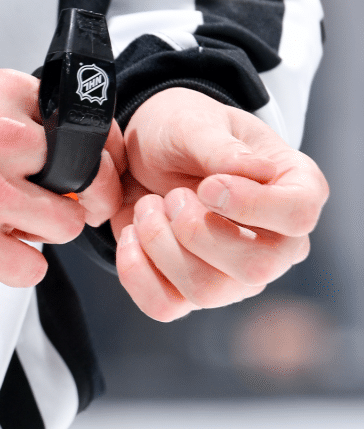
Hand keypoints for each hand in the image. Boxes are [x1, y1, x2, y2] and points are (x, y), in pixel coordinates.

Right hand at [0, 69, 122, 287]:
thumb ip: (9, 120)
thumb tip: (60, 151)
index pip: (83, 128)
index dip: (86, 157)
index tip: (79, 171)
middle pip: (83, 179)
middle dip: (64, 197)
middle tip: (37, 202)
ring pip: (66, 225)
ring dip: (40, 233)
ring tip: (4, 226)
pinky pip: (32, 268)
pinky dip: (14, 266)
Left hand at [112, 88, 328, 320]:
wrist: (140, 155)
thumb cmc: (181, 133)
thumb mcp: (195, 124)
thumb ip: (221, 148)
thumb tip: (256, 172)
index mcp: (294, 189)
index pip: (298, 216)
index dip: (251, 205)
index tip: (207, 185)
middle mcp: (275, 242)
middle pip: (256, 267)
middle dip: (196, 231)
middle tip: (170, 196)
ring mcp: (234, 274)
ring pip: (206, 291)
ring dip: (161, 246)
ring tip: (147, 207)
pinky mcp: (189, 290)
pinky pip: (165, 305)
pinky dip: (136, 272)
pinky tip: (129, 234)